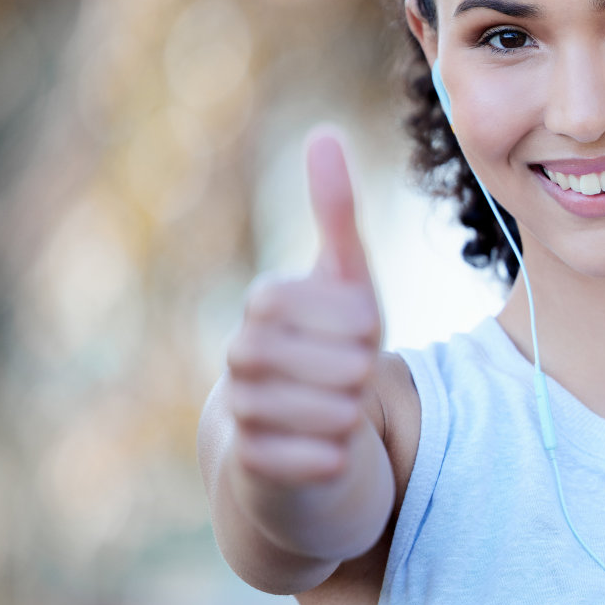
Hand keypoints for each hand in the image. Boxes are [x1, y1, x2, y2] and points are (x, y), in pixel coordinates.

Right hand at [226, 125, 383, 486]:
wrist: (303, 442)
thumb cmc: (332, 352)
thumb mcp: (347, 284)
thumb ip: (336, 214)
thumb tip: (323, 134)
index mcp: (264, 308)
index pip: (319, 305)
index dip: (353, 321)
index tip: (363, 334)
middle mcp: (241, 358)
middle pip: (332, 360)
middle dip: (362, 370)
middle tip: (359, 378)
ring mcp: (242, 415)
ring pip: (325, 411)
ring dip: (354, 414)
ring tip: (349, 412)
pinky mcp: (254, 470)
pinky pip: (309, 462)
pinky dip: (336, 457)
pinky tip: (337, 453)